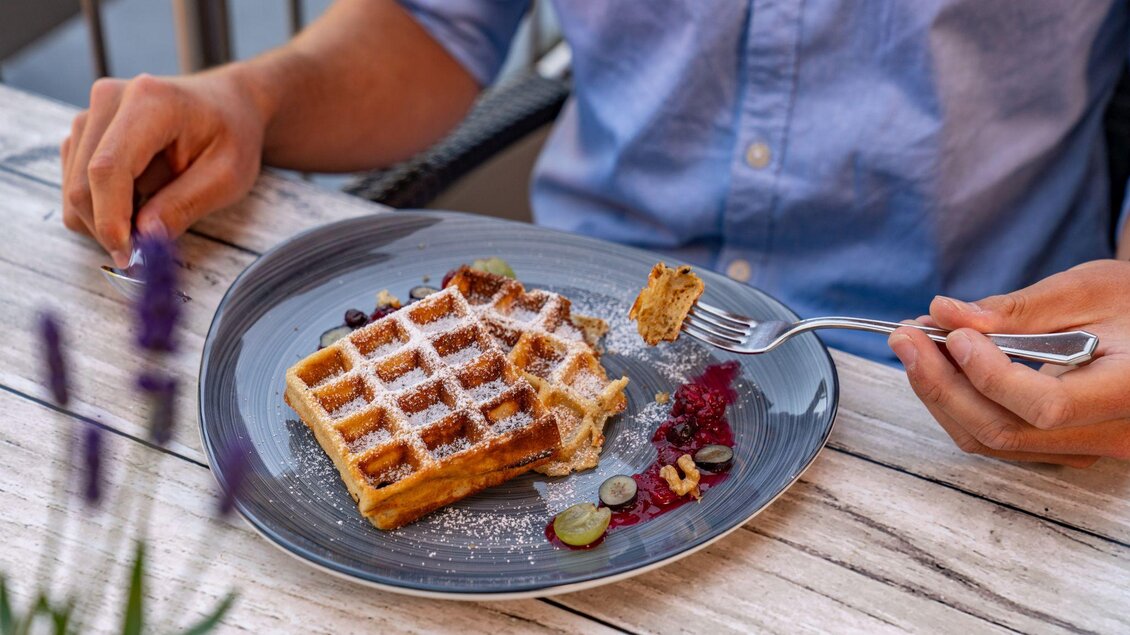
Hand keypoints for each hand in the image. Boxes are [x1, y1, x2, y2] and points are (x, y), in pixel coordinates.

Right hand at [60, 71, 267, 265]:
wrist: (226, 105)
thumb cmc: (232, 137)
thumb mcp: (228, 176)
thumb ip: (184, 205)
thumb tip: (143, 236)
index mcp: (149, 103)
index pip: (108, 169)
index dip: (110, 219)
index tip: (127, 256)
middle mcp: (109, 99)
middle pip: (83, 183)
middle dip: (109, 227)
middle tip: (147, 249)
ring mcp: (91, 113)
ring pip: (75, 188)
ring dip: (108, 217)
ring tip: (156, 208)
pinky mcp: (84, 131)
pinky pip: (76, 183)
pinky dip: (104, 205)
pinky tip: (141, 197)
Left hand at [888, 260, 1129, 466]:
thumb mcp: (1089, 289)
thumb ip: (1018, 309)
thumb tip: (946, 314)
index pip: (1046, 407)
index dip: (990, 374)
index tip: (954, 333)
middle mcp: (1112, 436)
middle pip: (1006, 431)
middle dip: (942, 384)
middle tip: (905, 337)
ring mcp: (1087, 449)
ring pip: (995, 441)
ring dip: (942, 393)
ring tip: (913, 344)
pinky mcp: (1064, 446)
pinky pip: (1001, 435)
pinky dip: (962, 401)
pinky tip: (939, 363)